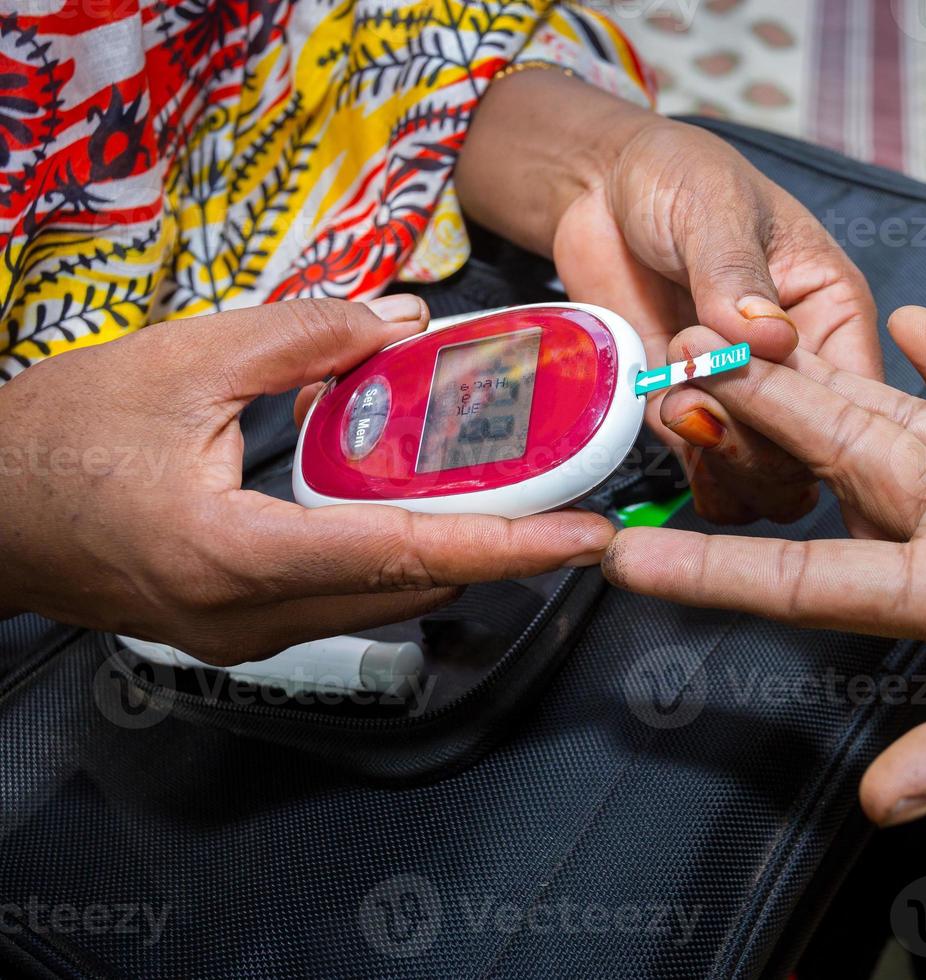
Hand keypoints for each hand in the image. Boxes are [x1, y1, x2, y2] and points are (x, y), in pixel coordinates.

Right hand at [0, 297, 612, 664]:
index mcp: (236, 554)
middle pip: (413, 587)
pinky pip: (345, 600)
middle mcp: (252, 617)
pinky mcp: (239, 633)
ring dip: (451, 552)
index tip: (586, 536)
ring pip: (384, 601)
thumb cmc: (55, 438)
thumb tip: (401, 321)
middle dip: (499, 548)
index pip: (403, 555)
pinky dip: (394, 556)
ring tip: (509, 494)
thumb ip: (302, 338)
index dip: (508, 546)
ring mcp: (244, 638)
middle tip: (568, 500)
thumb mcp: (179, 361)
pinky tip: (413, 503)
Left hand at [456, 71, 879, 524]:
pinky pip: (709, 478)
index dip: (819, 411)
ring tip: (678, 399)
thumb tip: (771, 339)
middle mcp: (798, 370)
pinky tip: (662, 418)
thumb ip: (736, 275)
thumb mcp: (714, 208)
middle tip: (698, 385)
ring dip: (725, 459)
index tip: (754, 379)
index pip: (854, 394)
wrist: (598, 190)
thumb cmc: (675, 178)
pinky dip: (691, 470)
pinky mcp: (689, 419)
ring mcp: (743, 403)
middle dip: (761, 439)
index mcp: (831, 313)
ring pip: (766, 481)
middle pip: (813, 453)